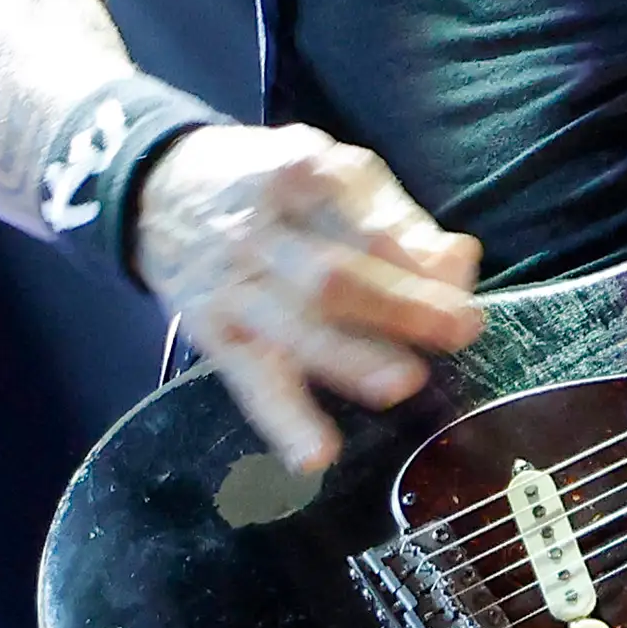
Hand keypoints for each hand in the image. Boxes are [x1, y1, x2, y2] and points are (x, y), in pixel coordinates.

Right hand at [133, 124, 486, 469]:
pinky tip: (314, 454)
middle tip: (458, 332)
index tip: (465, 298)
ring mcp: (234, 287)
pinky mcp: (212, 334)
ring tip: (401, 384)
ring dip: (350, 360)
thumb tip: (459, 261)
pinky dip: (283, 420)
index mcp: (303, 177)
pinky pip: (249, 382)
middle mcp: (263, 232)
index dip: (420, 262)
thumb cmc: (274, 185)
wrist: (161, 190)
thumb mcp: (336, 173)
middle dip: (398, 307)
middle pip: (333, 275)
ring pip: (294, 328)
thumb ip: (400, 221)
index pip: (369, 227)